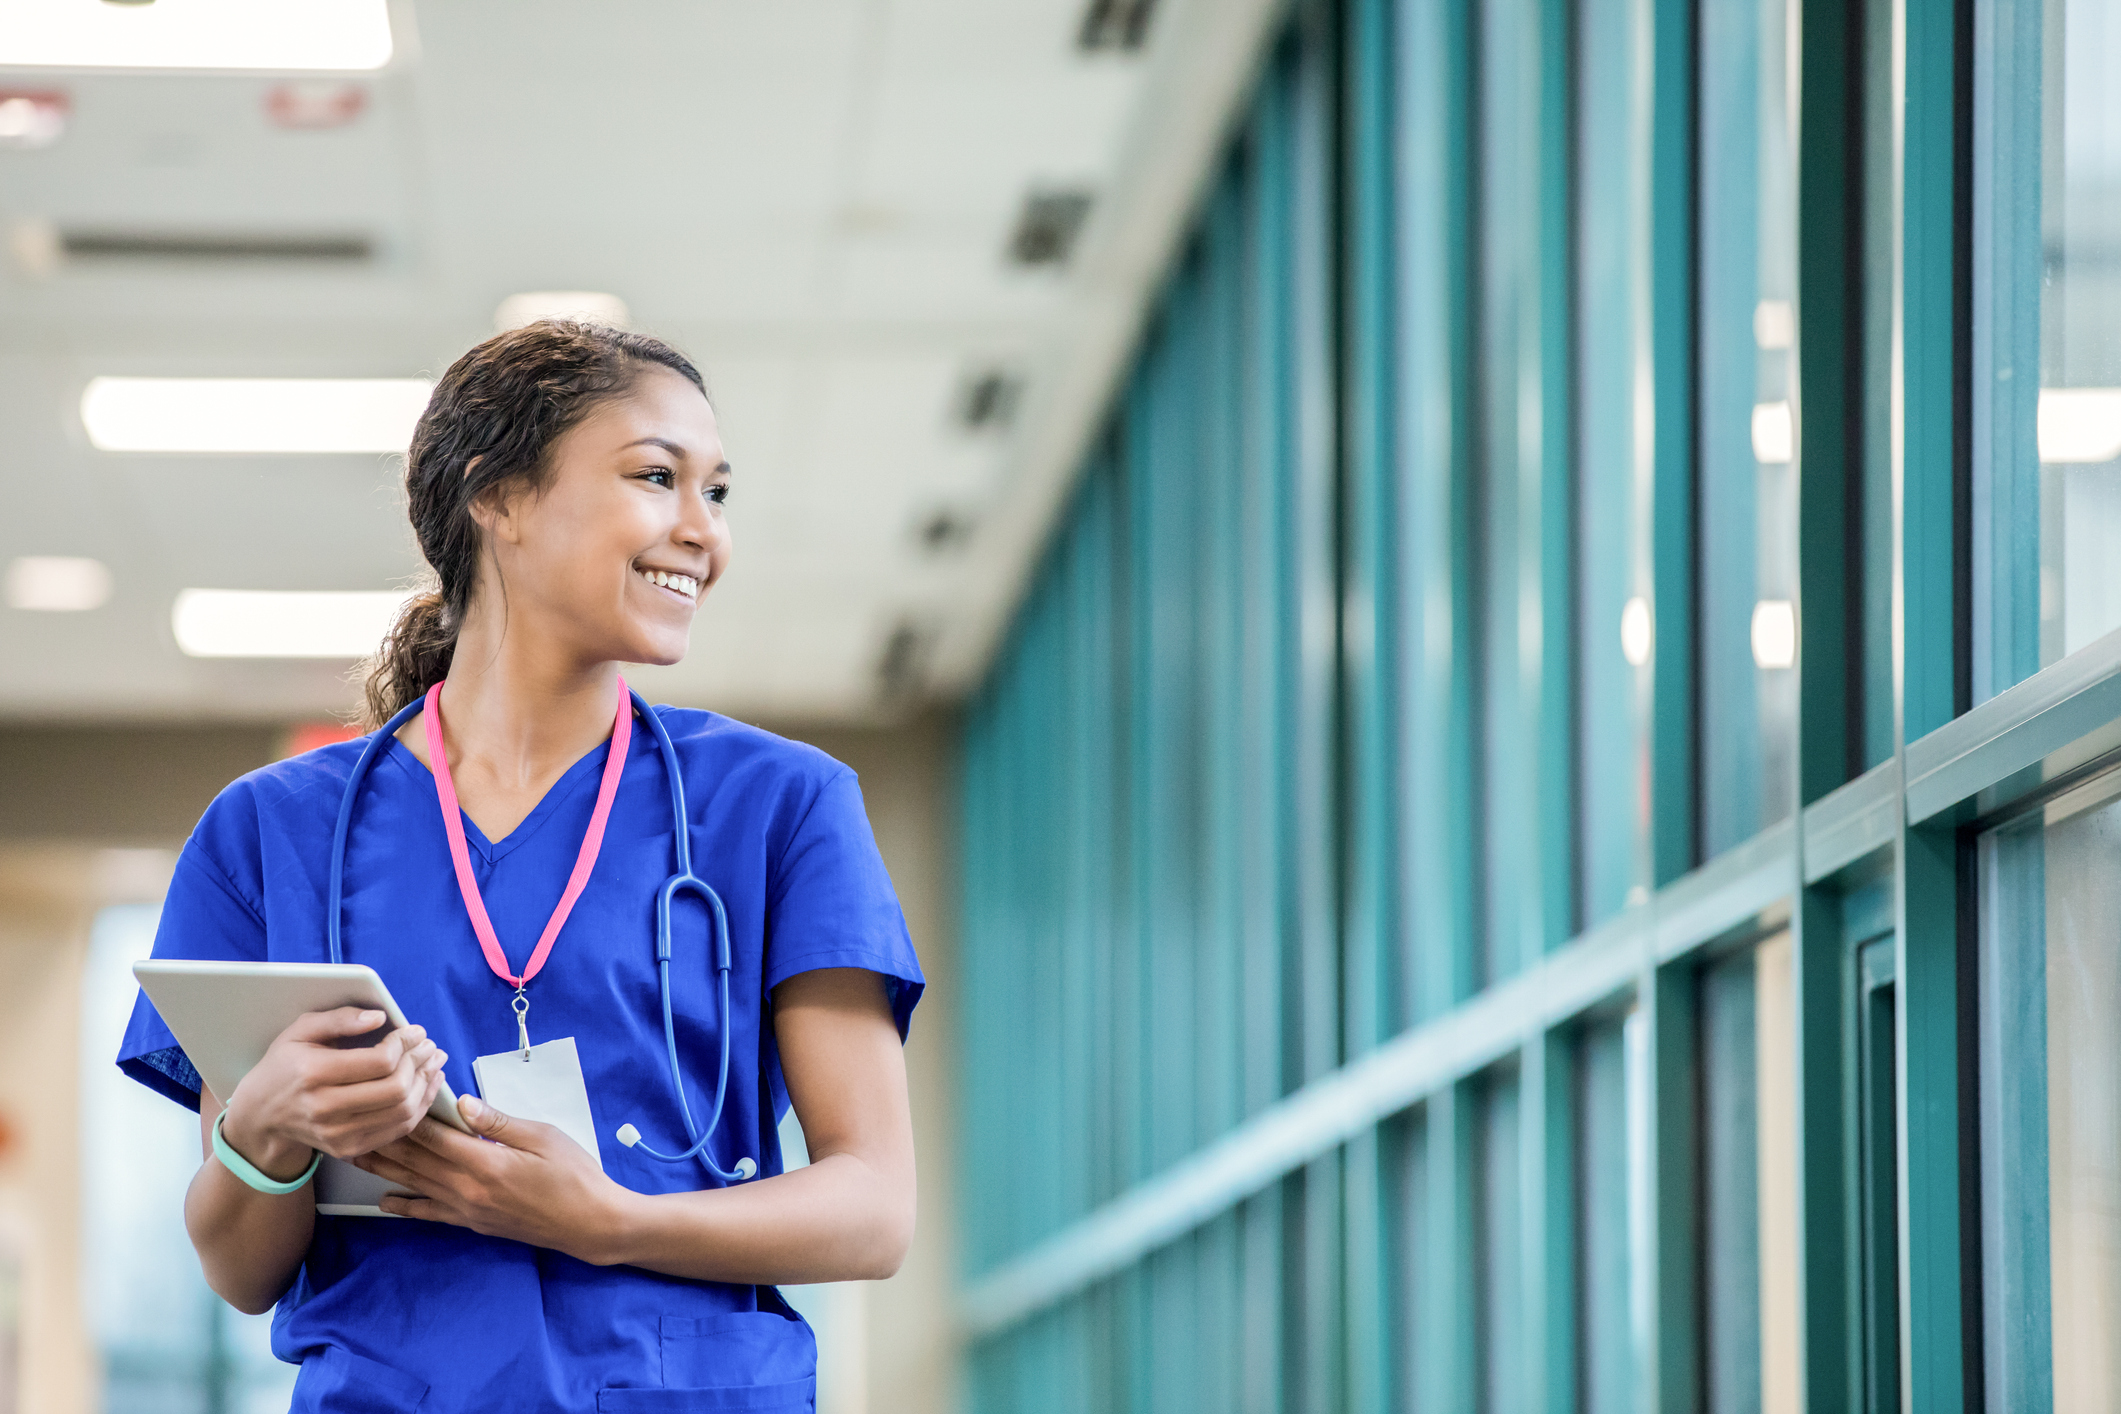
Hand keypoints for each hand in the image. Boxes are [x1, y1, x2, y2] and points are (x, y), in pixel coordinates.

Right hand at [219, 1008, 447, 1181]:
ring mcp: (338, 1134)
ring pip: (403, 1112)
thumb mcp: (300, 1031)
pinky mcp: (349, 1149)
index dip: (405, 1044)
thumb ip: (340, 1019)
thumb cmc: (284, 1066)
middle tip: (430, 1046)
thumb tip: (380, 1017)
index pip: (378, 1062)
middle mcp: (325, 1108)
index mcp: (313, 1073)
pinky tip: (425, 1087)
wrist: (262, 1116)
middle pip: (396, 1088)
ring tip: (434, 1063)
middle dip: (420, 1063)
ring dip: (426, 1084)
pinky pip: (398, 1130)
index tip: (416, 1031)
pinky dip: (419, 1107)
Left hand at [355, 1095, 626, 1257]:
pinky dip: (405, 1207)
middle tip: (352, 1122)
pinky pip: (429, 1214)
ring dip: (384, 1169)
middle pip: (415, 1161)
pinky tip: (385, 1201)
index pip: (434, 1136)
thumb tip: (461, 1103)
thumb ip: (499, 1122)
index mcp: (486, 1163)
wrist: (589, 1223)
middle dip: (383, 1139)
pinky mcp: (471, 1222)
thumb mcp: (543, 1137)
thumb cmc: (574, 1175)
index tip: (387, 1095)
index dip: (408, 1114)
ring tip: (355, 1153)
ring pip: (414, 1186)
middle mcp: (467, 1189)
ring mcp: (467, 1209)